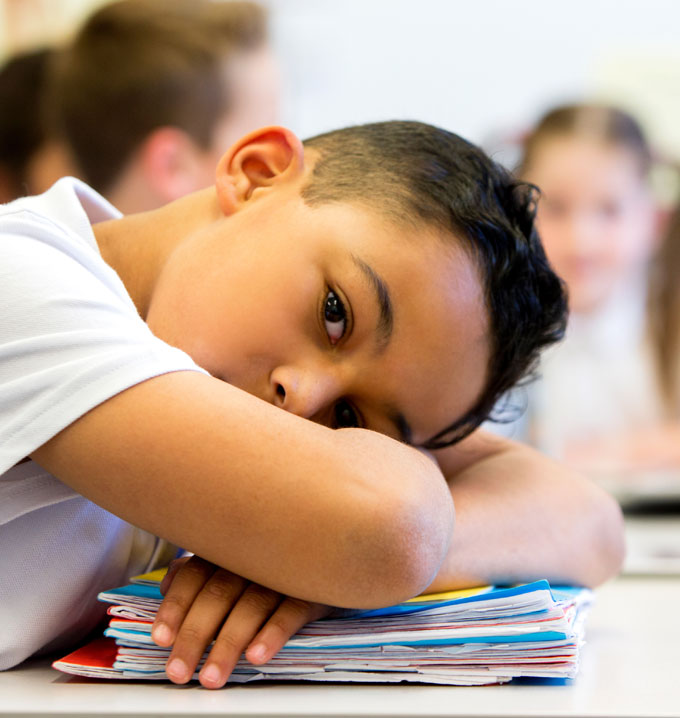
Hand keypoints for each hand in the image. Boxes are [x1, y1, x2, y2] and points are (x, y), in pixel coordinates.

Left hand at [151, 555, 331, 688]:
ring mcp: (285, 569)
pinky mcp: (314, 586)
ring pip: (251, 605)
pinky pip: (292, 609)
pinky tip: (257, 656)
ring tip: (213, 677)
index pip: (194, 573)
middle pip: (217, 593)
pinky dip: (273, 633)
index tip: (161, 639)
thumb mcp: (237, 558)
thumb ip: (202, 570)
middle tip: (180, 672)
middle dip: (195, 635)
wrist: (338, 546)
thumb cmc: (275, 560)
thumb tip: (166, 584)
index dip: (175, 606)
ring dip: (229, 642)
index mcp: (230, 547)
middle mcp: (253, 555)